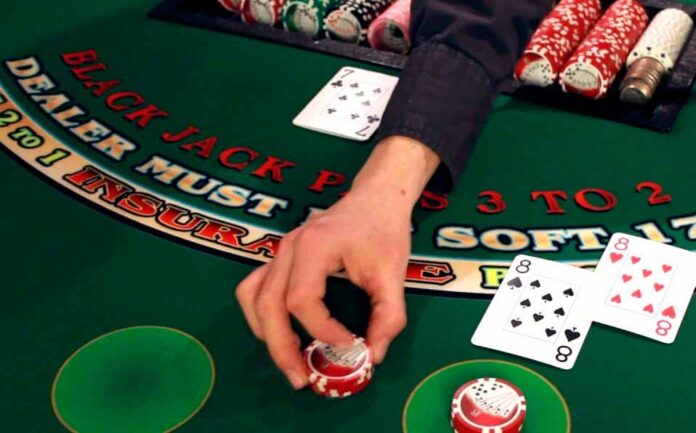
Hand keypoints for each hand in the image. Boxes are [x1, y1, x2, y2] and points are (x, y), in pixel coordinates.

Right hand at [235, 136, 440, 388]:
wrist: (376, 198)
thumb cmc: (384, 231)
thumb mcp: (393, 273)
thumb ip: (387, 316)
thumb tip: (373, 357)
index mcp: (314, 246)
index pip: (302, 300)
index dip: (321, 331)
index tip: (349, 346)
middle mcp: (289, 248)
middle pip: (267, 303)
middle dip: (281, 347)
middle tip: (302, 379)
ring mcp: (280, 251)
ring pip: (253, 296)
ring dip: (266, 334)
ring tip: (290, 362)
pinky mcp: (280, 257)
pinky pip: (255, 287)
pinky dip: (261, 315)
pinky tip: (279, 334)